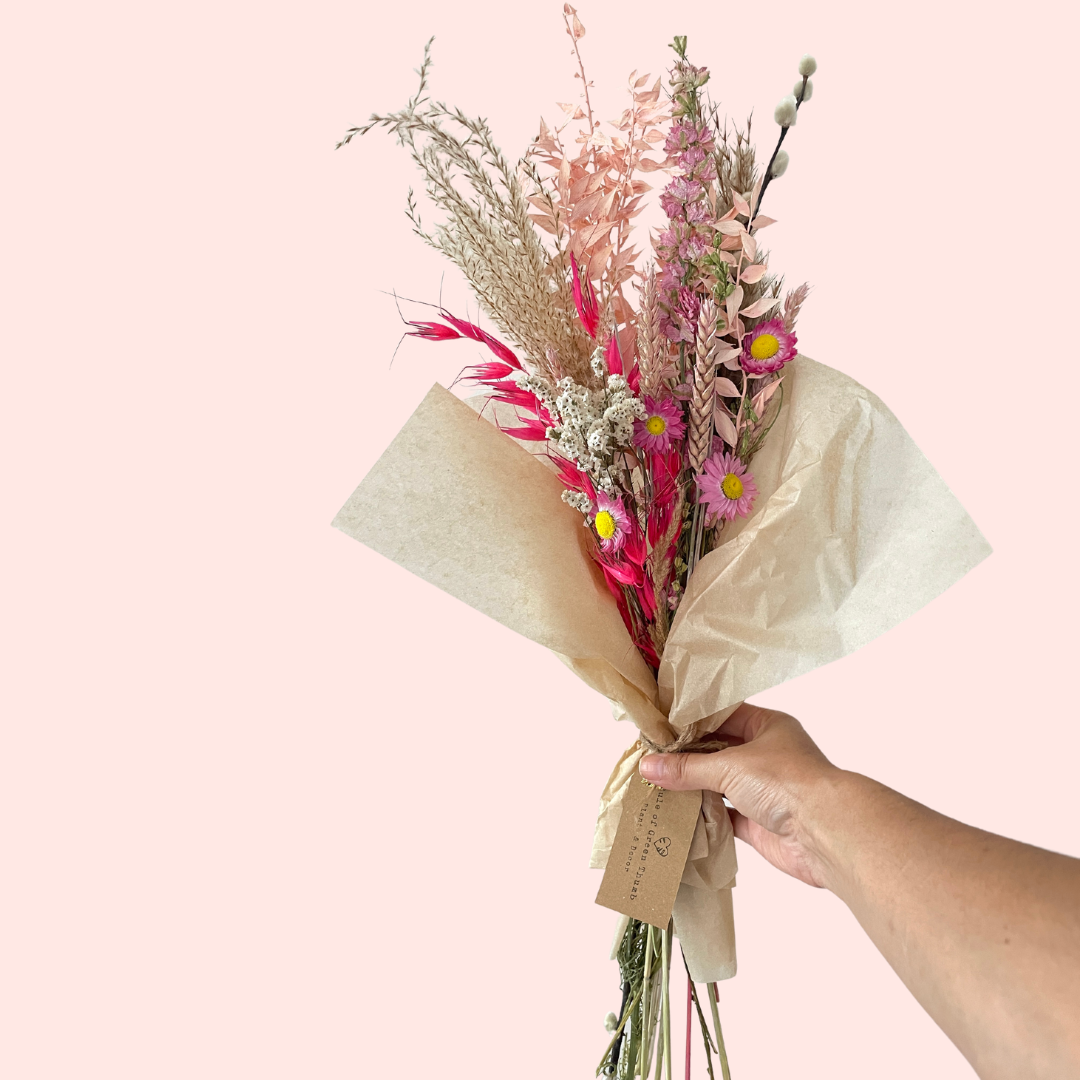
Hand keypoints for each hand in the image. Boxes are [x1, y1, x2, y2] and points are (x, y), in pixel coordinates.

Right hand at [639, 704, 840, 887]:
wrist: (825, 833)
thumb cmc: (787, 782)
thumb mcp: (729, 766)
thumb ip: (687, 768)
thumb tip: (647, 766)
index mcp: (768, 726)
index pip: (723, 716)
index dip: (692, 720)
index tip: (660, 724)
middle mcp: (766, 755)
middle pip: (719, 751)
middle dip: (688, 755)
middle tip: (651, 755)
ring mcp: (764, 790)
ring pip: (720, 784)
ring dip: (693, 786)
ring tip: (655, 783)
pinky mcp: (759, 822)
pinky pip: (724, 816)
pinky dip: (702, 815)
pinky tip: (675, 812)